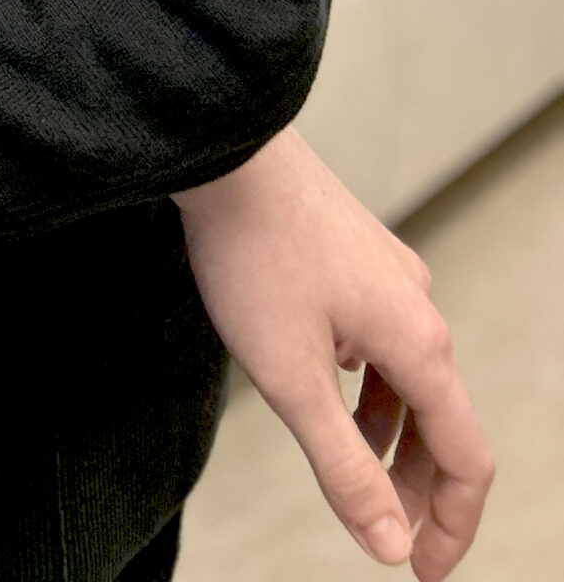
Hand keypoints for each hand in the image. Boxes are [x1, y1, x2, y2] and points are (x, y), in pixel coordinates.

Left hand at [174, 130, 492, 577]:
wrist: (224, 153)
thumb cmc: (252, 255)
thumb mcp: (292, 380)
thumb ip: (344, 469)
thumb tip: (390, 547)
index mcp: (419, 342)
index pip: (467, 458)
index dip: (450, 526)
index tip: (421, 573)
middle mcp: (418, 306)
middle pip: (440, 421)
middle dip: (413, 487)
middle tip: (378, 535)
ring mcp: (389, 275)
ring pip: (407, 380)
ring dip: (386, 438)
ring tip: (347, 471)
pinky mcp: (356, 256)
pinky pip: (380, 341)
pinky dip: (366, 387)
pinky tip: (326, 389)